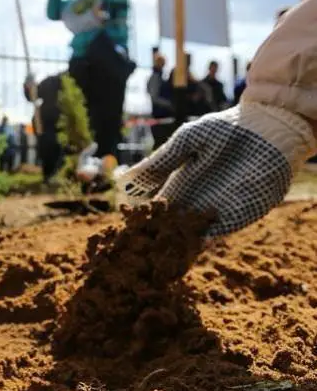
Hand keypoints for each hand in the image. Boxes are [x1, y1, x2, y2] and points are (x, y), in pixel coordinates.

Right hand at [117, 102, 316, 235]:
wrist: (267, 131)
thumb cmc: (225, 130)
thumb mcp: (186, 142)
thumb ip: (160, 163)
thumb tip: (125, 183)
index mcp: (179, 184)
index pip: (156, 207)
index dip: (141, 218)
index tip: (126, 229)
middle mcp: (194, 200)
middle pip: (170, 225)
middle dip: (155, 239)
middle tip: (137, 253)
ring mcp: (214, 211)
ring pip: (188, 234)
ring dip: (173, 246)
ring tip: (155, 260)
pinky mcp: (235, 218)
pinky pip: (212, 235)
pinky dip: (196, 245)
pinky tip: (181, 252)